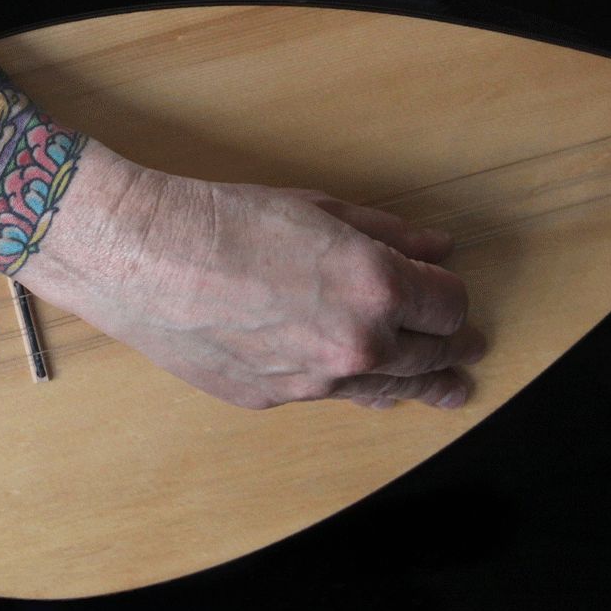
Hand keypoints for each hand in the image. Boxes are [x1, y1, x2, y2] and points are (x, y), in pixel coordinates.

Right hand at [17, 141, 483, 409]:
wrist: (142, 256)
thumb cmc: (222, 220)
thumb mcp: (317, 210)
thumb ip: (387, 233)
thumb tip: (435, 246)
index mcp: (375, 289)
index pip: (449, 306)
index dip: (453, 297)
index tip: (448, 290)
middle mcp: (355, 346)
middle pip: (430, 357)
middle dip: (452, 346)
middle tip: (468, 348)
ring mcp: (312, 383)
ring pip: (386, 391)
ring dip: (420, 386)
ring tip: (447, 390)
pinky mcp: (270, 400)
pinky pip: (327, 397)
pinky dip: (346, 384)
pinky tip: (354, 380)